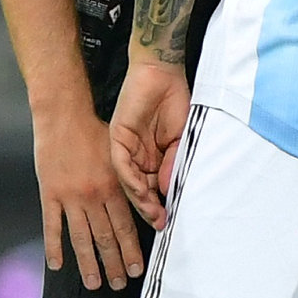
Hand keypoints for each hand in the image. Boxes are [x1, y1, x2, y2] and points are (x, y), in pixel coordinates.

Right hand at [36, 96, 146, 287]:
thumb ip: (128, 180)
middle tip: (120, 283)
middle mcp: (93, 196)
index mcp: (113, 186)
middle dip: (114, 264)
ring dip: (89, 263)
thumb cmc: (93, 132)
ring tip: (94, 283)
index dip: (132, 250)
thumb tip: (145, 202)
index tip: (138, 269)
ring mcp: (70, 197)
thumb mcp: (119, 153)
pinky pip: (52, 226)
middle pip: (106, 238)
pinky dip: (54, 247)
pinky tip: (57, 265)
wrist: (63, 117)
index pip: (126, 227)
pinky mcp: (50, 194)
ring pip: (81, 238)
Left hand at [109, 57, 192, 227]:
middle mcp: (138, 157)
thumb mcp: (179, 140)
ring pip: (128, 181)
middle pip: (138, 190)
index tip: (167, 221)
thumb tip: (167, 188)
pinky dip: (131, 179)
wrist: (163, 74)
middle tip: (160, 223)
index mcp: (152, 159)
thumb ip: (172, 163)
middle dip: (149, 208)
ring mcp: (127, 148)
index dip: (158, 206)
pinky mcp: (118, 137)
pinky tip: (140, 191)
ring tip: (153, 213)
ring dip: (140, 199)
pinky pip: (121, 164)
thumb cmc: (175, 102)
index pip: (152, 189)